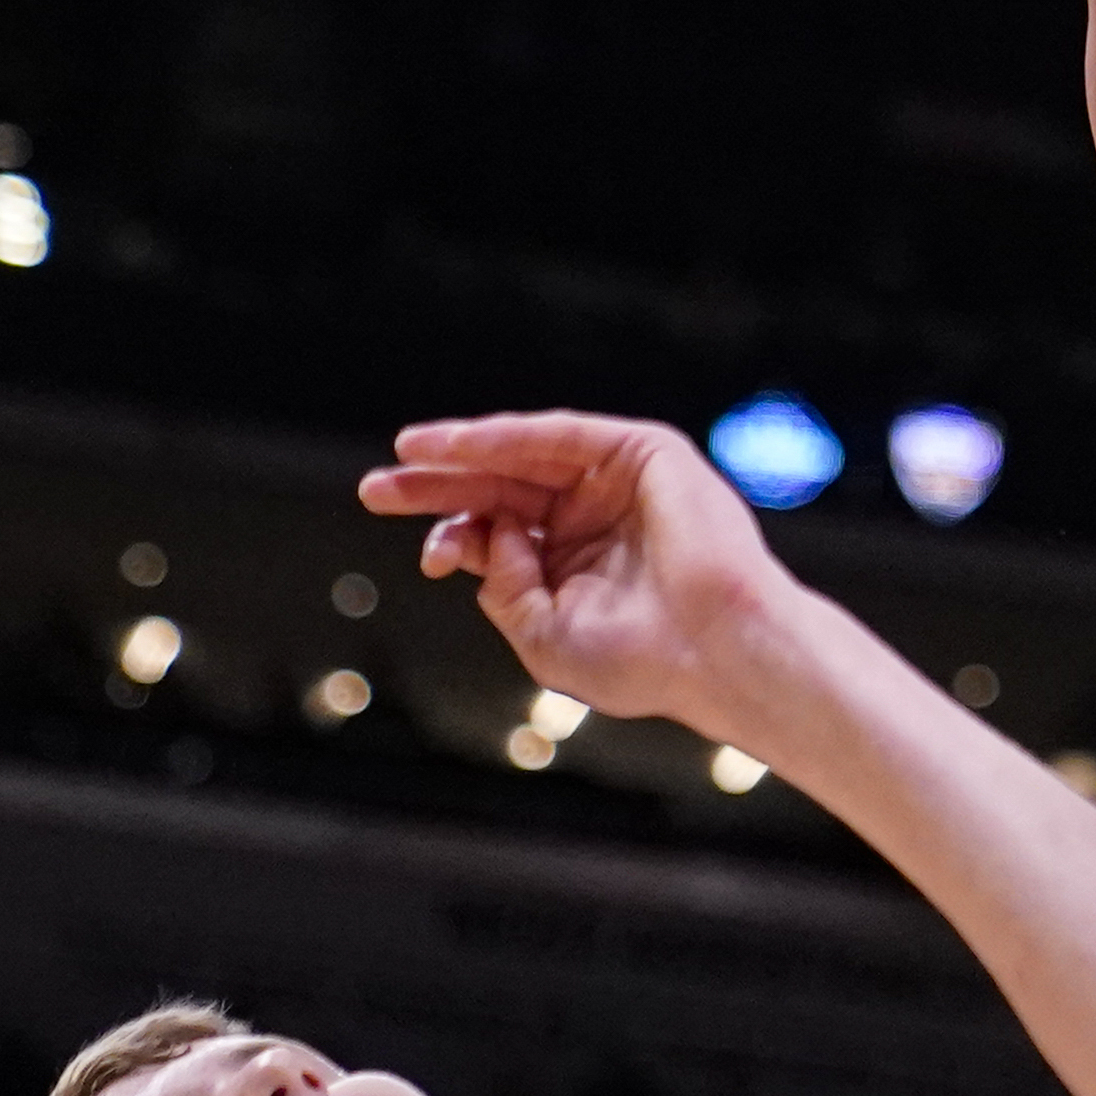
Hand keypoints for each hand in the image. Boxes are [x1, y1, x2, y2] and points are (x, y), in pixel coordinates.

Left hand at [356, 411, 794, 739]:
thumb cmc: (642, 660)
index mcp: (575, 565)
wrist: (718, 652)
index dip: (453, 537)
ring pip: (524, 456)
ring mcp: (619, 483)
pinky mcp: (643, 454)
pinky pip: (562, 434)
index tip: (430, 558)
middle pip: (499, 489)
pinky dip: (508, 436)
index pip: (497, 535)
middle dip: (437, 488)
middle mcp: (595, 519)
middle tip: (376, 490)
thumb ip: (502, 586)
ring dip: (462, 452)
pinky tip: (459, 444)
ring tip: (408, 453)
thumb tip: (480, 534)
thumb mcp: (543, 635)